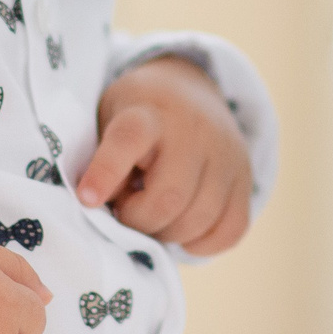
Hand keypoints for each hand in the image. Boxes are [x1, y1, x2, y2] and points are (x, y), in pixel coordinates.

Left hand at [76, 55, 253, 255]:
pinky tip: (184, 230)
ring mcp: (226, 154)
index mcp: (148, 113)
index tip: (87, 199)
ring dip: (168, 233)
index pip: (128, 140)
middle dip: (139, 219)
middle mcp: (193, 130)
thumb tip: (103, 209)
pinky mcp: (246, 177)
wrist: (188, 89)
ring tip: (153, 215)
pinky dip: (203, 244)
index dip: (106, 172)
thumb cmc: (137, 116)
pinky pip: (231, 229)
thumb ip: (100, 162)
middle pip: (170, 196)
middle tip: (126, 210)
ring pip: (200, 219)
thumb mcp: (109, 120)